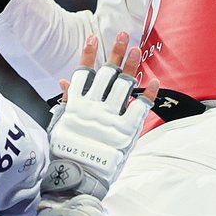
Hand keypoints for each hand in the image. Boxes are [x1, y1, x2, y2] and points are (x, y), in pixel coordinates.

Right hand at [42, 33, 158, 199]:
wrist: (78, 179)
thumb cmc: (66, 153)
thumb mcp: (61, 126)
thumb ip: (66, 103)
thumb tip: (64, 82)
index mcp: (76, 106)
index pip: (82, 74)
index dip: (88, 55)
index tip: (93, 38)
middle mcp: (93, 108)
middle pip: (107, 74)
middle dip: (116, 53)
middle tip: (125, 36)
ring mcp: (110, 118)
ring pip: (123, 85)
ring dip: (131, 66)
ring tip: (137, 50)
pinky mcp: (125, 130)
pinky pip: (140, 107)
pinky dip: (148, 94)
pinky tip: (154, 82)